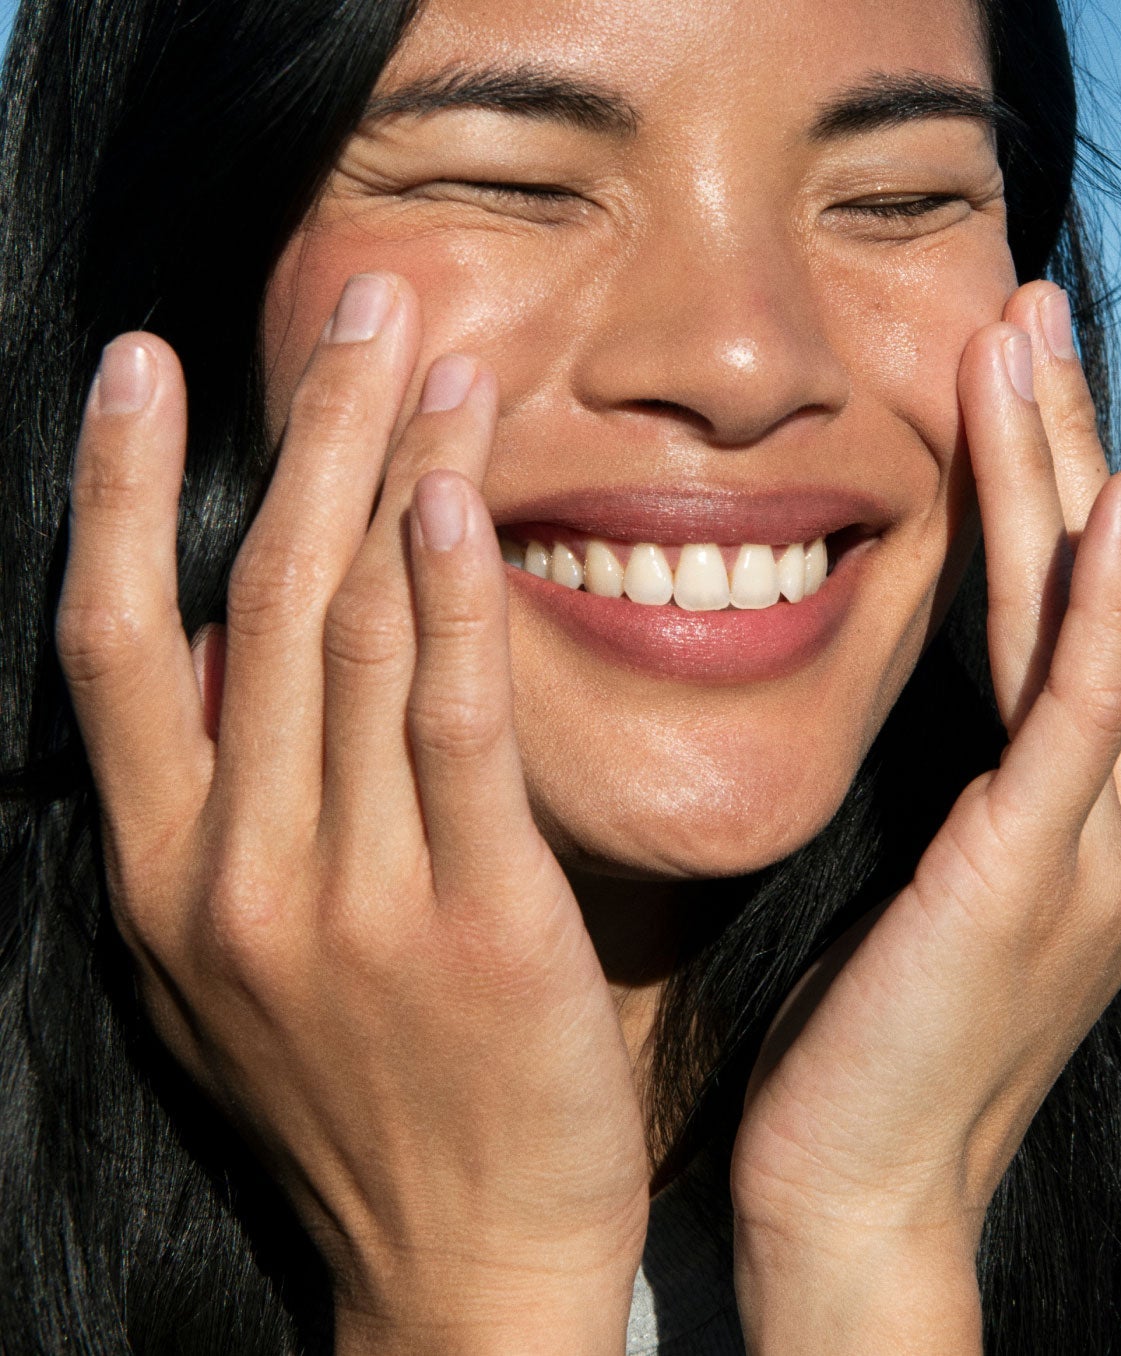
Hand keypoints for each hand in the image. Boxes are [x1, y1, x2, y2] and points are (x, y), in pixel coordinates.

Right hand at [56, 275, 648, 1353]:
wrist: (460, 1264)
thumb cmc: (367, 1107)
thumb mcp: (244, 975)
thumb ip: (230, 829)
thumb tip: (232, 676)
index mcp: (164, 881)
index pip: (119, 646)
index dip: (122, 493)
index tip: (148, 366)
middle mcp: (233, 873)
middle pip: (249, 601)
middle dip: (302, 434)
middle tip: (349, 302)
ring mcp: (348, 897)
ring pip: (350, 638)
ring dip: (392, 477)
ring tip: (430, 355)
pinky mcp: (474, 919)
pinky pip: (453, 729)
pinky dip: (451, 603)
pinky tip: (464, 498)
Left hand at [729, 280, 1120, 1351]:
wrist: (862, 1200)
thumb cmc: (882, 1042)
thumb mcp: (949, 881)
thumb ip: (978, 784)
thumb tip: (941, 677)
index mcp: (1118, 829)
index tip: (1114, 393)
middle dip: (1109, 436)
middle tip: (1044, 303)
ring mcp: (1107, 850)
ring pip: (1118, 615)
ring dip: (1082, 464)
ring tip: (1029, 331)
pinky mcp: (1035, 871)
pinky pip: (1093, 707)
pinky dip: (1118, 598)